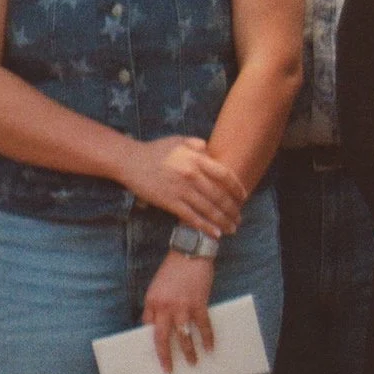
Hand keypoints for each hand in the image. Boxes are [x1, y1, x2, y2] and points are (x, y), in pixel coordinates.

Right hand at [125, 135, 246, 237]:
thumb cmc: (155, 150)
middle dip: (233, 209)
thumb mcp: (179, 140)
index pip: (225, 175)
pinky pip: (191, 217)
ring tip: (232, 228)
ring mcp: (181, 190)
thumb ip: (197, 144)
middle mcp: (192, 175)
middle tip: (240, 217)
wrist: (129, 161)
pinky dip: (205, 226)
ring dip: (223, 221)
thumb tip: (211, 149)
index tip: (244, 197)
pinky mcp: (169, 202)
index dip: (237, 188)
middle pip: (219, 196)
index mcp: (196, 159)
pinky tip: (215, 233)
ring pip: (208, 209)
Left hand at [142, 250, 216, 373]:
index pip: (149, 327)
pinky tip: (210, 348)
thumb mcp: (156, 286)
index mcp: (152, 302)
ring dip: (189, 351)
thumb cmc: (172, 270)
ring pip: (184, 335)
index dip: (152, 341)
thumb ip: (154, 305)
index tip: (156, 354)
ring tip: (193, 363)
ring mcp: (183, 307)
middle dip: (165, 356)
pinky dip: (207, 338)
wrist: (190, 254)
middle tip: (169, 370)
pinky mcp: (199, 304)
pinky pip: (203, 326)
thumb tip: (153, 324)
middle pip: (163, 338)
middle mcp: (165, 307)